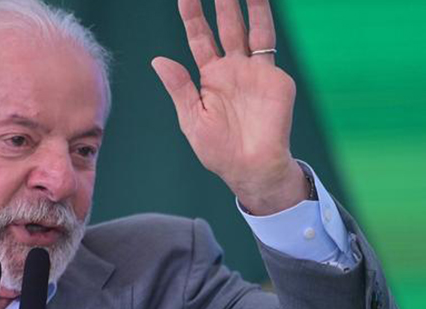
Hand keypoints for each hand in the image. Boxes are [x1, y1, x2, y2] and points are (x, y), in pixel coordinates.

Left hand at [152, 0, 307, 214]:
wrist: (250, 168)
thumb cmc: (218, 150)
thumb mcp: (192, 118)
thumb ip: (180, 87)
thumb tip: (158, 60)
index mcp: (210, 78)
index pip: (199, 38)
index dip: (192, 17)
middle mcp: (232, 69)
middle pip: (225, 27)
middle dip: (221, 3)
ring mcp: (255, 71)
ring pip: (250, 29)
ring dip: (247, 6)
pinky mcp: (274, 78)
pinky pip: (269, 45)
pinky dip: (265, 21)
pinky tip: (259, 4)